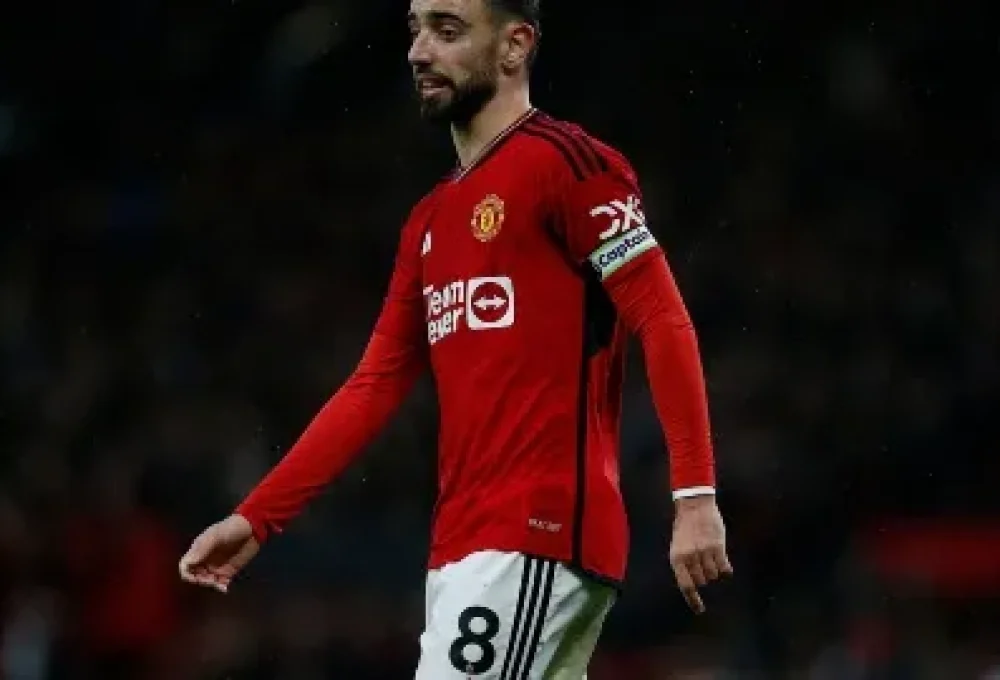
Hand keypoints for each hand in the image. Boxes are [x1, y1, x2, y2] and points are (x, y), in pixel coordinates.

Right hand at [178, 514, 258, 592]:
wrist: (252, 528)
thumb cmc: (231, 528)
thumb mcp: (216, 536)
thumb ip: (202, 549)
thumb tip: (187, 563)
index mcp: (198, 550)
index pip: (186, 565)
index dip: (187, 574)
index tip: (196, 578)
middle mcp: (205, 559)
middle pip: (195, 575)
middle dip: (201, 580)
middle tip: (212, 579)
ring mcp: (216, 566)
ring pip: (207, 581)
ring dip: (211, 585)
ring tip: (221, 584)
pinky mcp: (228, 571)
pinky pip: (220, 582)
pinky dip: (221, 586)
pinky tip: (225, 586)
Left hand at [669, 495, 731, 613]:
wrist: (694, 506)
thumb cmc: (684, 526)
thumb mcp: (677, 546)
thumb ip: (683, 563)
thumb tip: (692, 582)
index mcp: (676, 558)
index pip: (685, 585)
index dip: (693, 599)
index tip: (700, 609)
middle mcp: (690, 557)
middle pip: (701, 581)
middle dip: (703, 578)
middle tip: (703, 566)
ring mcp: (704, 553)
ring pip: (713, 575)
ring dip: (713, 571)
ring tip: (710, 558)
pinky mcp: (717, 547)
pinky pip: (724, 567)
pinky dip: (725, 569)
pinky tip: (724, 564)